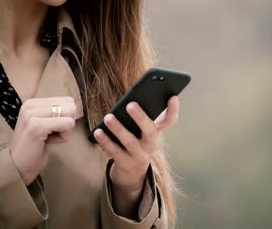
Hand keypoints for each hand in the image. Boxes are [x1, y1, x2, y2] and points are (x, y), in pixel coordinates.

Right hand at [9, 97, 75, 185]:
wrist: (17, 166)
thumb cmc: (34, 147)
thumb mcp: (44, 124)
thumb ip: (56, 113)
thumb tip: (74, 107)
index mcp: (33, 103)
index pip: (67, 100)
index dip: (66, 118)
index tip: (51, 129)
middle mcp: (31, 105)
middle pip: (71, 106)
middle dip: (67, 123)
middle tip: (51, 134)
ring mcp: (32, 114)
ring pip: (70, 115)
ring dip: (65, 131)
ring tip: (48, 138)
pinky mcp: (37, 126)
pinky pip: (68, 124)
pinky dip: (63, 137)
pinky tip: (48, 142)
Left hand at [93, 96, 178, 216]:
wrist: (132, 173)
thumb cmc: (135, 143)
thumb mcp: (142, 132)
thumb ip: (140, 117)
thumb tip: (130, 98)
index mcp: (156, 133)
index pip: (170, 120)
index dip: (173, 109)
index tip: (173, 97)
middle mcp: (151, 145)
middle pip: (150, 131)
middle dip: (141, 117)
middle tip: (130, 105)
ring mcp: (139, 156)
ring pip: (130, 142)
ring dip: (118, 129)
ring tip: (108, 117)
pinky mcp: (126, 164)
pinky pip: (114, 152)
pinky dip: (105, 141)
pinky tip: (97, 132)